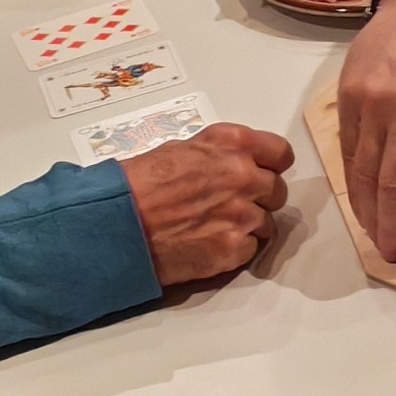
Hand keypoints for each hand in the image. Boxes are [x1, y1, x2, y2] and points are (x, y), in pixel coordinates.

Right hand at [122, 123, 292, 285]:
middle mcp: (243, 176)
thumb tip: (231, 163)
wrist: (115, 223)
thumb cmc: (137, 184)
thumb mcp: (180, 148)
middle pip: (277, 191)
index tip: (264, 173)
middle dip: (259, 199)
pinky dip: (235, 250)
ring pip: (267, 223)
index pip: (280, 153)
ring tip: (215, 228)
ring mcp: (241, 215)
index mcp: (232, 144)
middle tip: (233, 206)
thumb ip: (217, 154)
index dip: (272, 165)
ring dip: (248, 227)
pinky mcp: (233, 249)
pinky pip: (251, 250)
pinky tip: (209, 245)